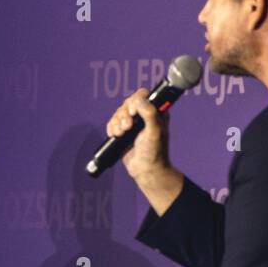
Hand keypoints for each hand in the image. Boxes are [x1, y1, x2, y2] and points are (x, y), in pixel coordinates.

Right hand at [107, 88, 183, 213]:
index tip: (133, 112)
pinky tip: (116, 135)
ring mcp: (133, 124)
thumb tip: (138, 100)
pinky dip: (111, 128)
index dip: (135, 101)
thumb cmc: (154, 152)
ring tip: (122, 134)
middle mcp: (144, 115)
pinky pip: (112, 122)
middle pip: (127, 103)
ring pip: (118, 113)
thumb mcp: (154, 131)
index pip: (143, 95)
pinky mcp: (123, 132)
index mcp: (156, 112)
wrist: (145, 170)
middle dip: (124, 115)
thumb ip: (149, 113)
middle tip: (128, 127)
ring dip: (117, 122)